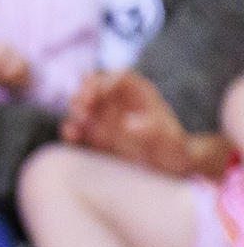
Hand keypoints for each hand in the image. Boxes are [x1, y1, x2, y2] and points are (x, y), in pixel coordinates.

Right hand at [62, 70, 194, 173]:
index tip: (101, 93)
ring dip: (76, 109)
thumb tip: (129, 123)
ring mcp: (103, 118)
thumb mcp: (171, 141)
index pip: (119, 77)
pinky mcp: (92, 136)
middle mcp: (118, 102)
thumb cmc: (174, 151)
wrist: (168, 169)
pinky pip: (76, 128)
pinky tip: (72, 136)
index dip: (108, 81)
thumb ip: (153, 130)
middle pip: (94, 86)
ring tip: (81, 119)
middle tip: (85, 106)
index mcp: (139, 94)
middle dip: (86, 93)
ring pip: (81, 104)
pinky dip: (71, 130)